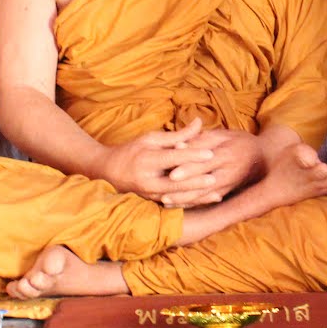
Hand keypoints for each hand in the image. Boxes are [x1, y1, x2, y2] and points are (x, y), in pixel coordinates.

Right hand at [100, 119, 219, 203]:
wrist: (109, 172)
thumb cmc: (132, 150)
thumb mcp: (152, 139)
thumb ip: (178, 135)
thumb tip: (200, 122)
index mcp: (146, 160)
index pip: (173, 158)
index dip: (192, 155)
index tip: (210, 153)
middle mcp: (148, 180)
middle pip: (176, 183)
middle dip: (196, 181)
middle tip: (216, 177)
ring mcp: (150, 194)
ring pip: (178, 198)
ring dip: (197, 197)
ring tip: (217, 193)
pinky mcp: (153, 202)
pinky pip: (175, 205)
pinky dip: (192, 203)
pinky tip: (206, 201)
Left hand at [160, 128, 264, 206]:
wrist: (264, 157)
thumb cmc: (240, 141)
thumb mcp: (223, 135)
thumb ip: (201, 140)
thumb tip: (178, 145)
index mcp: (227, 155)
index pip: (205, 164)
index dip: (188, 169)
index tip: (171, 174)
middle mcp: (228, 173)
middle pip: (202, 184)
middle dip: (182, 191)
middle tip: (162, 195)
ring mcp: (228, 186)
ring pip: (204, 196)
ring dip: (185, 201)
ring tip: (166, 203)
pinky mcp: (227, 193)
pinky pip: (207, 201)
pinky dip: (192, 204)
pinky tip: (177, 206)